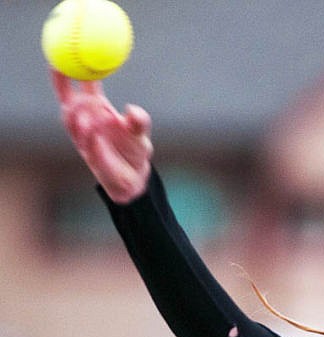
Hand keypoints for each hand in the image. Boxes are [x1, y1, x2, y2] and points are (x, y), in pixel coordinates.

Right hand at [50, 69, 152, 203]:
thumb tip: (131, 110)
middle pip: (69, 97)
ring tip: (83, 103)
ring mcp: (86, 137)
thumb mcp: (140, 131)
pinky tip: (92, 129)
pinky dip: (88, 136)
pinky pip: (87, 143)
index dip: (76, 67)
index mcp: (98, 107)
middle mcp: (87, 119)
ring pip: (73, 120)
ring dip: (76, 111)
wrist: (134, 177)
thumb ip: (139, 120)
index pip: (83, 83)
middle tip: (63, 69)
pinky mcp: (91, 155)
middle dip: (63, 84)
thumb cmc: (134, 148)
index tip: (72, 51)